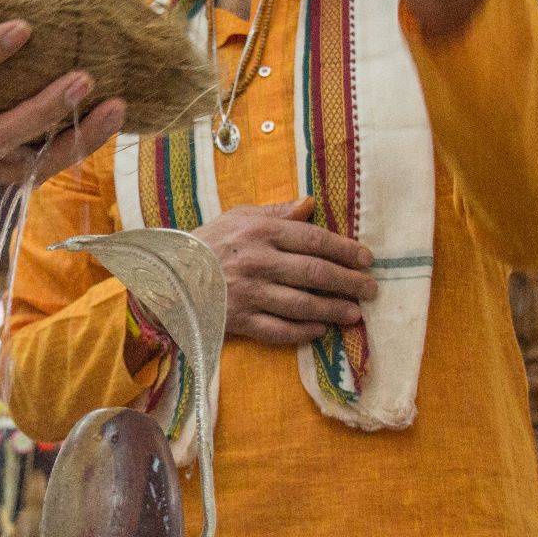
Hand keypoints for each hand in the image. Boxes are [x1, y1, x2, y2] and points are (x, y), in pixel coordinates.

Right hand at [192, 198, 376, 345]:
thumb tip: (312, 204)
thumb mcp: (239, 215)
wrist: (166, 275)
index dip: (346, 250)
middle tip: (371, 289)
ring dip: (333, 310)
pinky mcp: (239, 320)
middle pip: (316, 273)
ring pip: (303, 304)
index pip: (315, 240)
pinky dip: (303, 331)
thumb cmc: (207, 242)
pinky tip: (320, 330)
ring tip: (354, 313)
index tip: (367, 259)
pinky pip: (279, 330)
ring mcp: (249, 293)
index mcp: (261, 231)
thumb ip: (278, 211)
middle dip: (349, 282)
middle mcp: (258, 261)